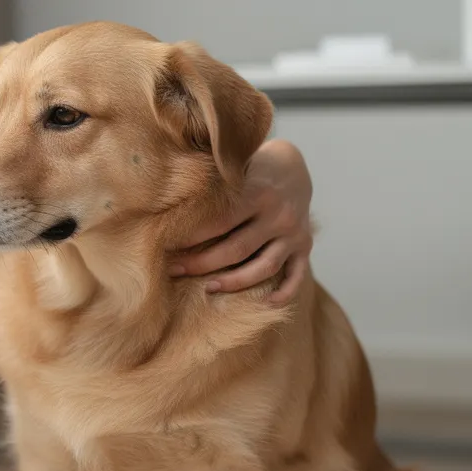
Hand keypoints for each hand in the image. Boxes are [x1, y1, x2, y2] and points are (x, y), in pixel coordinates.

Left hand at [171, 139, 313, 303]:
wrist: (293, 167)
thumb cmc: (251, 170)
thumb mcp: (234, 168)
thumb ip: (212, 183)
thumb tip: (166, 199)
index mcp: (259, 193)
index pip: (220, 222)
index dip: (192, 237)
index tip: (166, 246)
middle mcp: (279, 215)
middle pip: (237, 249)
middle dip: (202, 263)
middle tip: (174, 271)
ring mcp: (294, 233)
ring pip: (265, 267)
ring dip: (235, 282)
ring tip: (208, 288)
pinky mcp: (305, 246)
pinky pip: (298, 274)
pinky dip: (285, 291)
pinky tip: (266, 303)